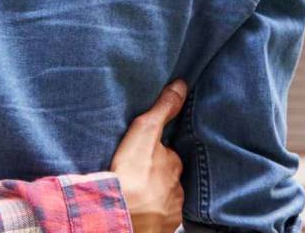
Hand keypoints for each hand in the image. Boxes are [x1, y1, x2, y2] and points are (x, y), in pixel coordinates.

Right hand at [110, 80, 187, 232]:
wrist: (122, 216)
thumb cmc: (132, 175)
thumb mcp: (145, 132)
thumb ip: (163, 109)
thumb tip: (181, 85)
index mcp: (174, 164)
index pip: (170, 155)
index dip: (159, 153)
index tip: (147, 155)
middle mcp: (178, 188)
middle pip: (168, 178)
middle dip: (158, 176)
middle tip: (140, 176)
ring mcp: (171, 210)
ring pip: (165, 198)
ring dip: (155, 196)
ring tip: (138, 194)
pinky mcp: (163, 228)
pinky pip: (160, 218)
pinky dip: (152, 214)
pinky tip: (139, 210)